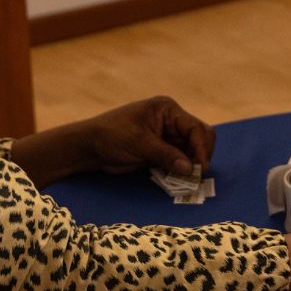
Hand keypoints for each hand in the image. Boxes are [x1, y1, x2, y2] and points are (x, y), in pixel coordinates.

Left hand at [86, 96, 214, 175]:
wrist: (89, 146)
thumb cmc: (112, 136)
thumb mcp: (139, 144)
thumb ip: (166, 155)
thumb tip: (191, 169)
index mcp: (167, 110)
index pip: (194, 128)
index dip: (201, 148)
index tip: (201, 168)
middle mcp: (171, 120)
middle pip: (199, 137)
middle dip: (200, 155)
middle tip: (197, 175)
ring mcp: (167, 135)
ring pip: (191, 150)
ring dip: (192, 165)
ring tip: (189, 181)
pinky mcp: (162, 150)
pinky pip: (180, 159)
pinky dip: (182, 170)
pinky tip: (180, 179)